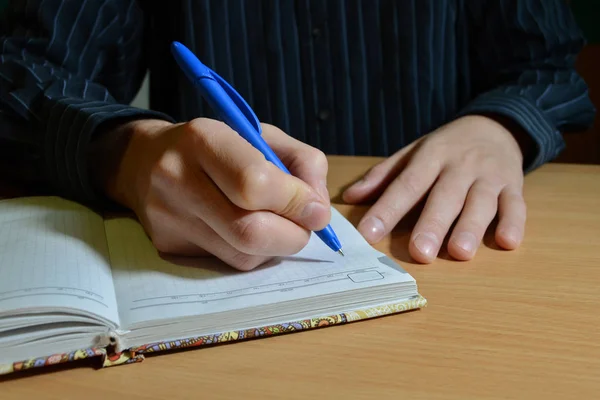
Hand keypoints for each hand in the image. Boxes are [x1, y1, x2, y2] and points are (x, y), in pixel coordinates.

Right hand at [91, 118, 330, 270]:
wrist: (145, 161)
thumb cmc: (216, 146)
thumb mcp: (261, 135)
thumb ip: (302, 162)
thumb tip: (318, 209)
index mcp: (203, 139)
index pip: (255, 183)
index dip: (295, 202)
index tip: (316, 210)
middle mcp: (177, 178)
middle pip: (249, 231)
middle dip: (292, 236)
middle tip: (304, 226)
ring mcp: (168, 218)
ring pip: (242, 256)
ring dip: (275, 247)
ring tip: (274, 224)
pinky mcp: (167, 247)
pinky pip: (227, 264)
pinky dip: (252, 253)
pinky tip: (247, 232)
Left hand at [342, 115, 526, 262]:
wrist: (494, 126)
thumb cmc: (446, 148)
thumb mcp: (413, 153)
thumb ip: (383, 176)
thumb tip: (349, 197)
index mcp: (430, 156)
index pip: (406, 184)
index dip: (387, 209)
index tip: (368, 235)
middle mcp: (460, 165)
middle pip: (445, 196)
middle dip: (432, 224)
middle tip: (419, 252)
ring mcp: (490, 175)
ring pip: (481, 202)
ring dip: (471, 227)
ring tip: (459, 252)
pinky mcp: (514, 185)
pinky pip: (516, 204)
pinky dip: (514, 223)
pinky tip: (506, 242)